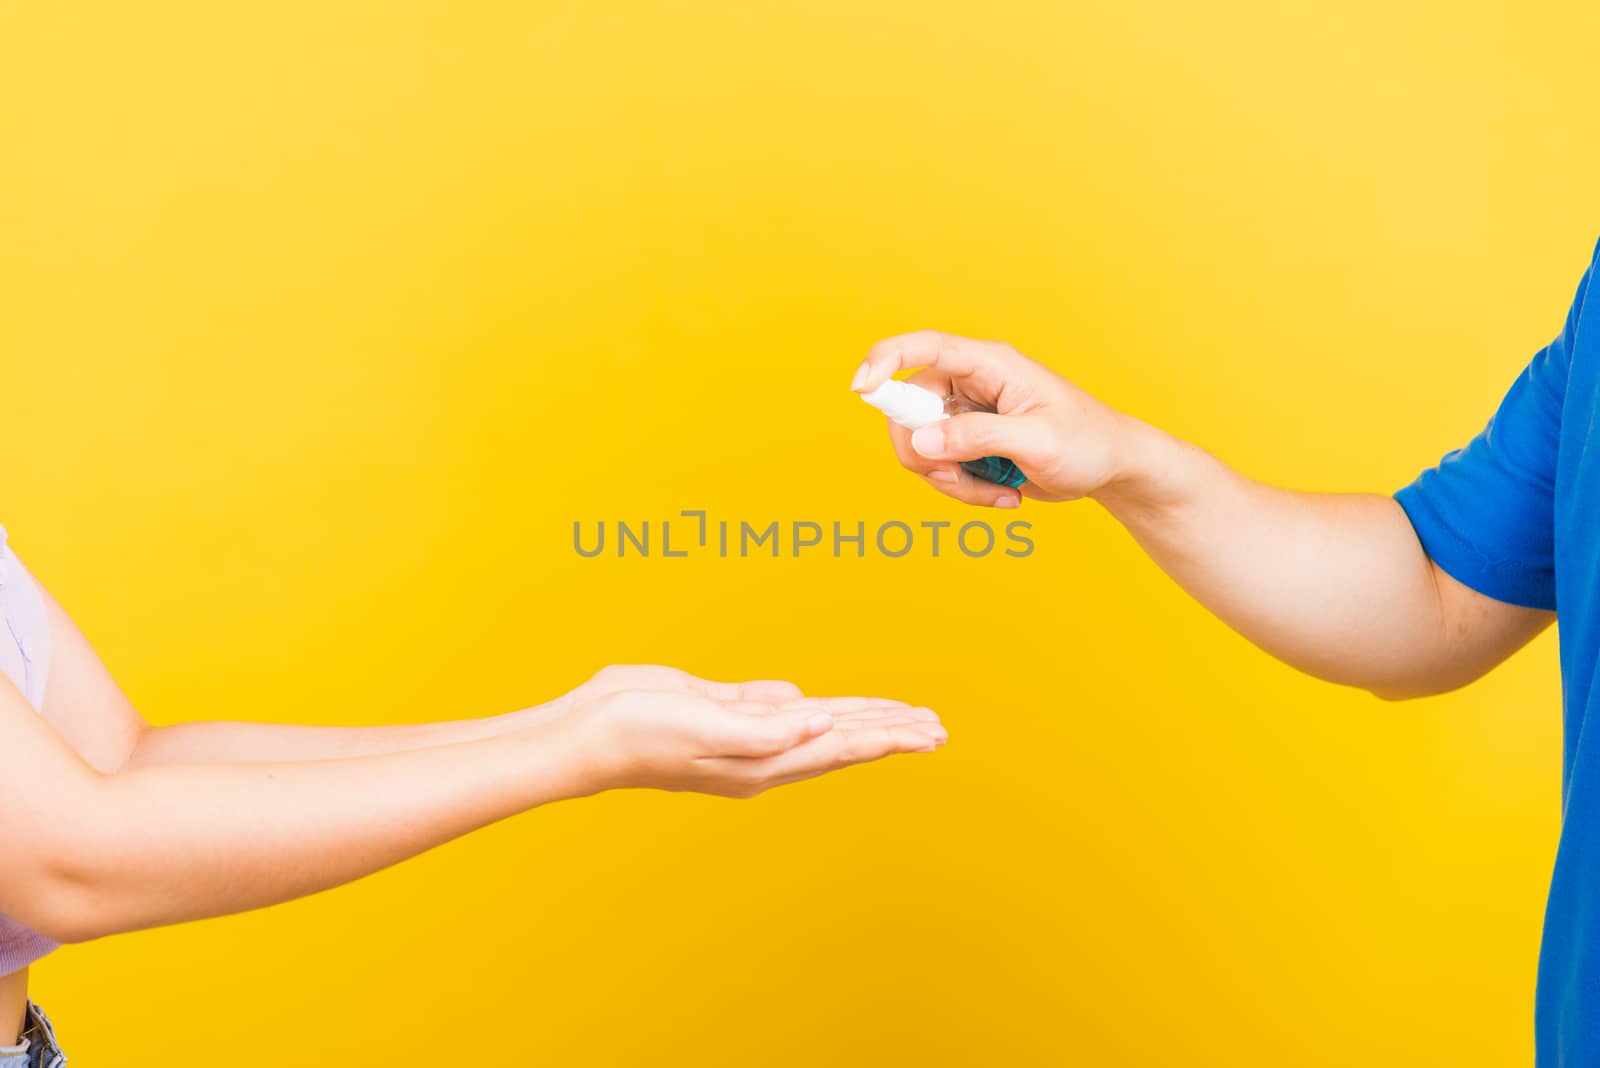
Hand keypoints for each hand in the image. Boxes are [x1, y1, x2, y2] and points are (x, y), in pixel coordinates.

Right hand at [559, 676, 946, 798]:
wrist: (585, 733)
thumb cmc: (639, 732)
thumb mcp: (704, 725)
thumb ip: (762, 727)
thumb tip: (817, 721)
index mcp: (763, 762)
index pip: (842, 746)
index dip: (889, 738)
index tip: (930, 734)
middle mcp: (761, 755)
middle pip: (841, 740)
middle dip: (890, 732)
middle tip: (936, 727)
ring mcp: (743, 736)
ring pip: (817, 726)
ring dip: (860, 721)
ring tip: (901, 718)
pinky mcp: (722, 713)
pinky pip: (780, 710)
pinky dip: (811, 708)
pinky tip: (825, 706)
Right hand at [852, 330, 1144, 507]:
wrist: (1111, 468)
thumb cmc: (1088, 443)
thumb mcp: (1037, 441)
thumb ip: (978, 436)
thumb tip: (922, 439)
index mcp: (990, 364)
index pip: (925, 347)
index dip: (885, 360)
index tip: (860, 387)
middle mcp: (971, 383)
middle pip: (908, 410)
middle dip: (924, 455)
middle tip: (957, 480)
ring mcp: (967, 414)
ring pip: (920, 446)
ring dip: (949, 480)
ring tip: (997, 493)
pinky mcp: (968, 442)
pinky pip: (938, 467)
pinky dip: (961, 489)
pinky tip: (1002, 495)